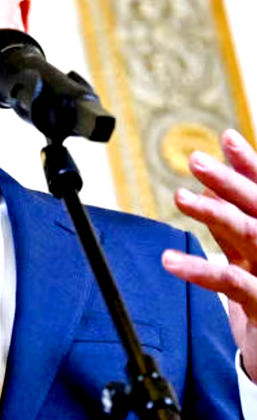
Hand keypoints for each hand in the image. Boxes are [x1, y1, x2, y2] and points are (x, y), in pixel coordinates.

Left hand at [162, 129, 256, 381]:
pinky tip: (171, 261)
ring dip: (212, 212)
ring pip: (247, 234)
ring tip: (180, 196)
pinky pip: (230, 282)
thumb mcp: (245, 257)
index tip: (227, 137)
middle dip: (227, 180)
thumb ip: (229, 226)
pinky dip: (199, 269)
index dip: (248, 164)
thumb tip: (209, 192)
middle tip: (195, 159)